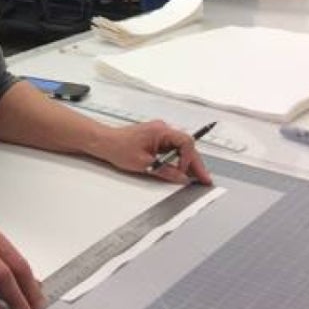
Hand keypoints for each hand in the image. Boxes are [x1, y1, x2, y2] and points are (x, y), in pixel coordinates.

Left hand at [94, 119, 213, 185]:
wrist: (104, 142)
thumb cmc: (119, 148)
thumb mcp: (144, 164)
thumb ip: (165, 171)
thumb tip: (181, 178)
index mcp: (161, 131)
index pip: (185, 142)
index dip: (189, 159)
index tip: (185, 172)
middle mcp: (163, 129)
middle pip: (186, 146)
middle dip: (195, 163)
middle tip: (204, 179)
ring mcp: (160, 134)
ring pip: (181, 148)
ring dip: (188, 162)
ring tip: (196, 177)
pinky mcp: (156, 139)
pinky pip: (173, 149)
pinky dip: (178, 160)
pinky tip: (183, 171)